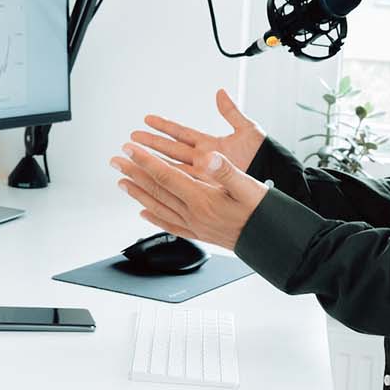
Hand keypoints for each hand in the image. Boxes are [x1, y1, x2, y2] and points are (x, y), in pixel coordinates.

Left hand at [110, 143, 266, 251]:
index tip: (129, 148)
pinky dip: (154, 217)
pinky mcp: (200, 234)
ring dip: (138, 193)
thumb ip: (227, 171)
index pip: (166, 176)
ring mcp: (195, 225)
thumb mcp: (250, 187)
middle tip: (116, 160)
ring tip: (122, 182)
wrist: (273, 242)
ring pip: (158, 207)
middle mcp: (194, 214)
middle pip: (156, 190)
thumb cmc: (264, 212)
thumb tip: (211, 157)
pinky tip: (144, 213)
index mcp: (203, 199)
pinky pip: (170, 224)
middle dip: (134, 172)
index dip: (145, 160)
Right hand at [133, 88, 265, 175]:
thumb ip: (231, 112)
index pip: (181, 132)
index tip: (147, 119)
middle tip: (131, 139)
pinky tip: (150, 183)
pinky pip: (181, 185)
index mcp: (210, 144)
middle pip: (170, 150)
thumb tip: (220, 93)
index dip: (164, 126)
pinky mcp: (206, 188)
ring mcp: (203, 175)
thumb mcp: (247, 129)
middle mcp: (203, 160)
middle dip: (150, 143)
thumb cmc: (264, 155)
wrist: (275, 178)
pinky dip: (166, 183)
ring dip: (152, 162)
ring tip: (133, 157)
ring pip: (171, 167)